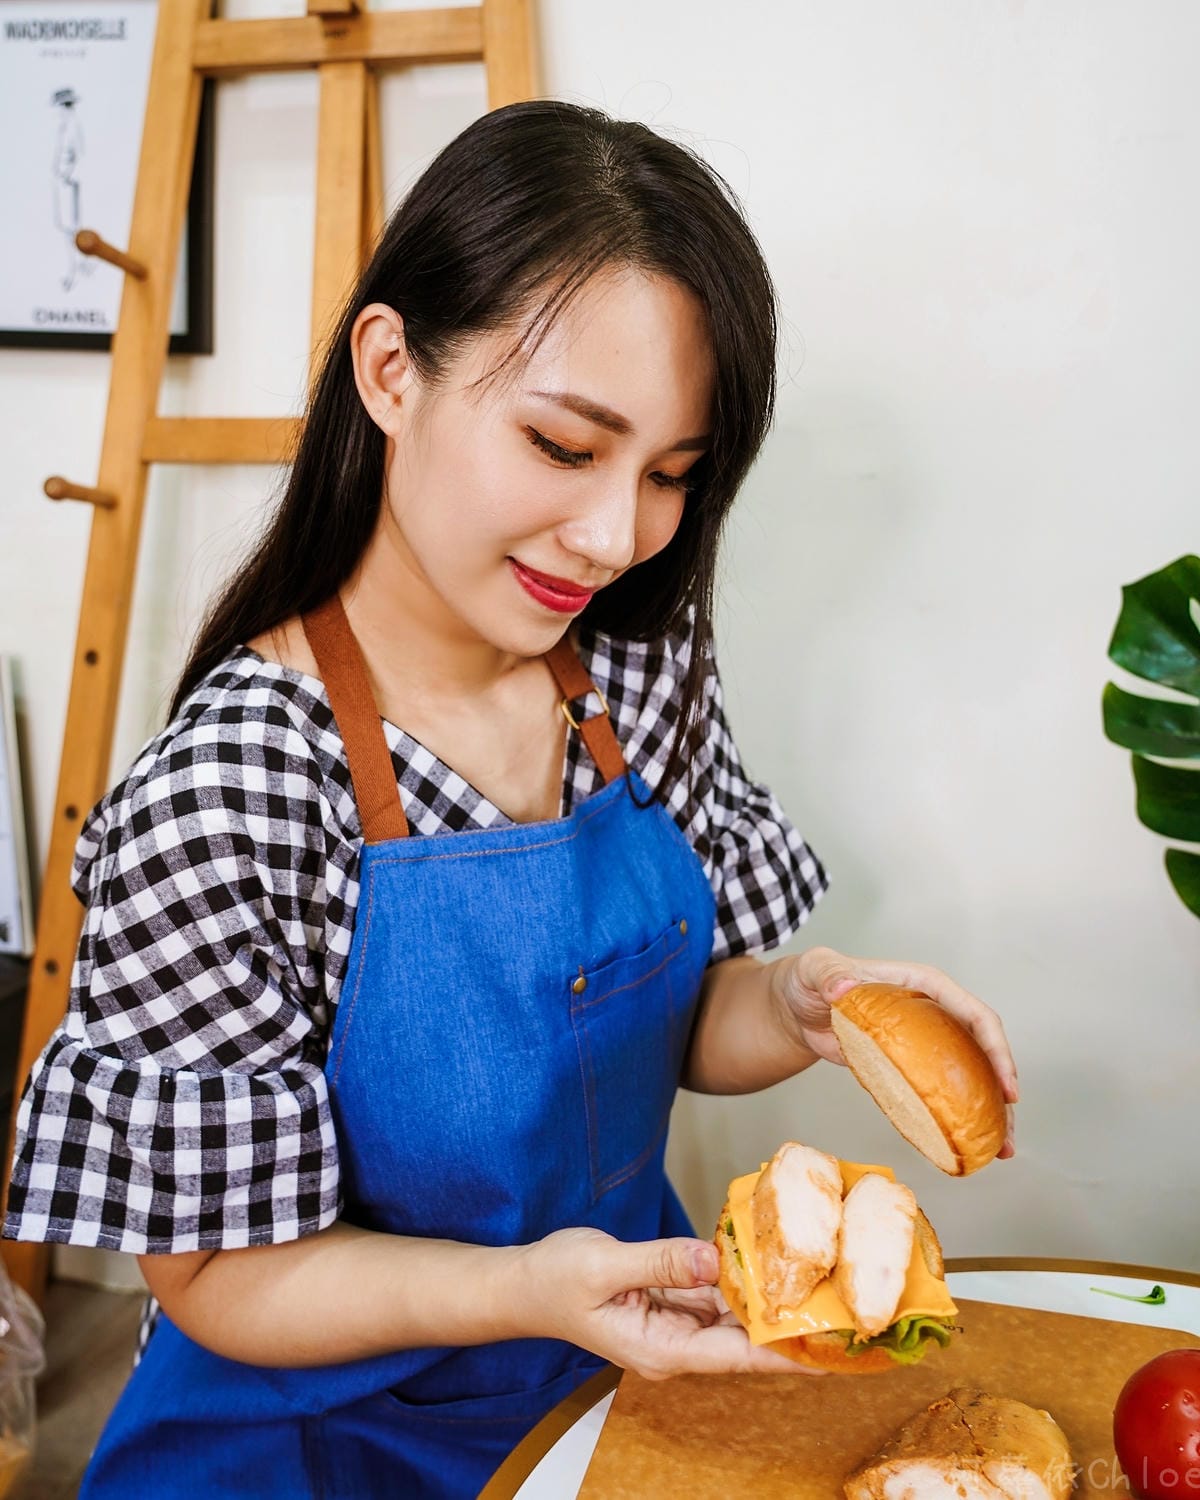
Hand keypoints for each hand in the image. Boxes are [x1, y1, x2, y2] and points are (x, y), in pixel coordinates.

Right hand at [520, 1227, 824, 1379]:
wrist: (524, 1284)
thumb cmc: (555, 1281)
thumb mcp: (605, 1266)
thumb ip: (661, 1262)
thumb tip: (713, 1258)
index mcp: (660, 1350)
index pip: (738, 1355)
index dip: (788, 1353)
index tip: (831, 1350)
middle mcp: (675, 1346)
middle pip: (744, 1338)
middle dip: (790, 1323)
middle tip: (841, 1302)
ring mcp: (673, 1327)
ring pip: (732, 1315)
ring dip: (768, 1299)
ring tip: (820, 1281)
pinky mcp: (669, 1304)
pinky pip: (712, 1295)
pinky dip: (738, 1280)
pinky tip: (767, 1261)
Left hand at [769, 946, 1018, 1157]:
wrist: (797, 1008)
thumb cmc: (812, 980)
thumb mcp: (817, 969)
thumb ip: (830, 976)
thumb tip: (843, 988)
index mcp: (923, 985)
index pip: (973, 1014)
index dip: (995, 1049)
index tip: (1005, 1085)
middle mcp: (934, 1012)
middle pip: (982, 1051)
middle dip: (1002, 1091)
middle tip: (1006, 1133)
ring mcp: (927, 1042)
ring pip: (970, 1076)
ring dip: (988, 1112)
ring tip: (999, 1150)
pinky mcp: (912, 1067)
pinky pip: (943, 1092)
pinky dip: (955, 1118)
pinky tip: (963, 1144)